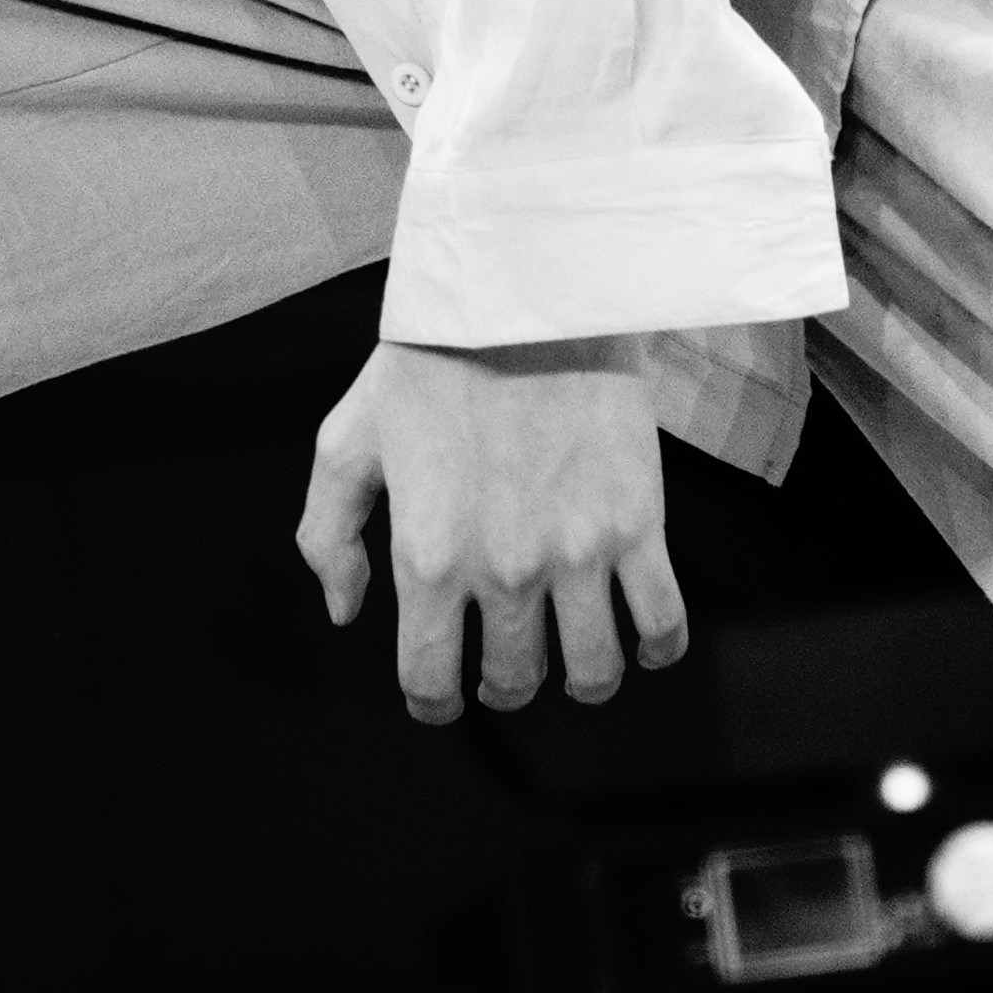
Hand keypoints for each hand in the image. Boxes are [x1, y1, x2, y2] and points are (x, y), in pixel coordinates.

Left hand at [297, 339, 687, 723]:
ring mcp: (579, 554)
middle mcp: (505, 572)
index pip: (429, 683)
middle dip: (505, 684)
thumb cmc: (427, 361)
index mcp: (428, 559)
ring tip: (577, 659)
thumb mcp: (349, 439)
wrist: (523, 291)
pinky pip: (664, 624)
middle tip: (506, 660)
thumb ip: (328, 534)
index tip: (442, 692)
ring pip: (593, 673)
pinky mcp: (639, 525)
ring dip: (582, 679)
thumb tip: (346, 614)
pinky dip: (656, 648)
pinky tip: (640, 638)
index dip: (433, 701)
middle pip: (515, 682)